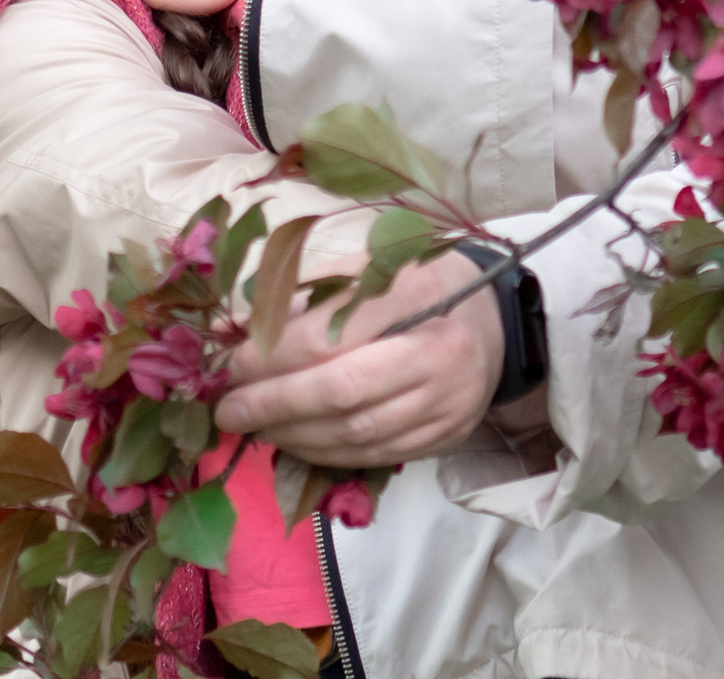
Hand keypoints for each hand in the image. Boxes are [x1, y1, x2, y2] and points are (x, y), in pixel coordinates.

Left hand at [215, 252, 505, 467]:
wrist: (494, 320)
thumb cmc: (418, 285)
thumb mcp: (366, 269)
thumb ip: (304, 297)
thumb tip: (235, 330)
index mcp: (415, 294)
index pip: (332, 334)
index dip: (274, 356)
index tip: (233, 365)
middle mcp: (438, 352)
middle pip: (344, 391)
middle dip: (276, 405)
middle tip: (229, 410)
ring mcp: (448, 401)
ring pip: (359, 434)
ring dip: (295, 436)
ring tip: (254, 427)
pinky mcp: (447, 436)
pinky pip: (378, 455)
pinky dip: (328, 454)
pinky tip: (296, 442)